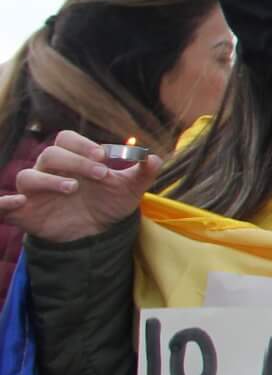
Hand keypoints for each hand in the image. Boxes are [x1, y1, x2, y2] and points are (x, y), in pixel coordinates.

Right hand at [0, 131, 159, 241]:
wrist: (96, 234)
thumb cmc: (108, 204)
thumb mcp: (129, 190)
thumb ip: (142, 173)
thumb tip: (154, 158)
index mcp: (72, 160)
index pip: (66, 139)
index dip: (82, 145)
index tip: (104, 156)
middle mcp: (49, 171)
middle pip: (50, 155)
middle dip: (75, 161)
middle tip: (101, 174)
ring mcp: (34, 192)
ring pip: (28, 176)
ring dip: (49, 179)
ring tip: (73, 189)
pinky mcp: (24, 213)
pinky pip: (3, 206)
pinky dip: (4, 203)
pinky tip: (17, 202)